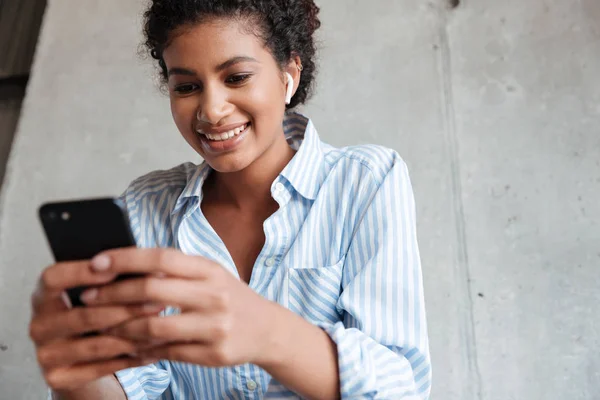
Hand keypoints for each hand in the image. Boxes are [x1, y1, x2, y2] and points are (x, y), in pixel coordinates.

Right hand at [29, 257, 161, 390]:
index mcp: (43, 296)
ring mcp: (46, 354)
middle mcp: (39, 325)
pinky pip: (102, 368)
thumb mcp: (94, 296)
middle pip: (84, 315)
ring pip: (97, 345)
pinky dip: (131, 359)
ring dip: (134, 337)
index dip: (82, 273)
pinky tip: (153, 351)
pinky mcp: (59, 378)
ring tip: (161, 329)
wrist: (77, 360)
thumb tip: (151, 269)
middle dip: (127, 309)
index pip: (53, 278)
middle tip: (158, 303)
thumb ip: (111, 281)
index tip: (114, 270)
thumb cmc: (91, 316)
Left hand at [80, 248, 277, 367]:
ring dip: (122, 327)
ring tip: (104, 325)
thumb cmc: (230, 297)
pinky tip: (130, 344)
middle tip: (88, 296)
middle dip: (112, 293)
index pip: (162, 258)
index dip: (125, 259)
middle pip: (152, 290)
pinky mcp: (213, 354)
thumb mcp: (210, 274)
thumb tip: (124, 266)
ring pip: (154, 327)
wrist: (267, 329)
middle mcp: (214, 295)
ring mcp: (215, 326)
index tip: (96, 263)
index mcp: (210, 270)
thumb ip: (176, 269)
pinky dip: (143, 348)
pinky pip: (167, 352)